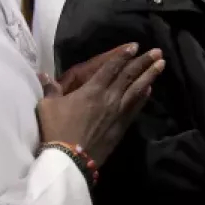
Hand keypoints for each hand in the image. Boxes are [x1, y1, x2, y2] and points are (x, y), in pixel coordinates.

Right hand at [37, 44, 165, 164]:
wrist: (70, 159)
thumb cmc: (57, 130)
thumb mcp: (48, 106)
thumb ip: (51, 89)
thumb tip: (43, 75)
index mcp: (92, 90)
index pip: (111, 68)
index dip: (123, 55)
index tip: (135, 46)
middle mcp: (109, 97)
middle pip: (129, 75)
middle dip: (143, 61)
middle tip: (157, 51)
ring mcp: (118, 112)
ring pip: (137, 89)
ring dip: (150, 75)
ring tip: (161, 64)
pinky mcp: (122, 126)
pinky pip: (136, 107)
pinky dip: (144, 97)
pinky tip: (150, 89)